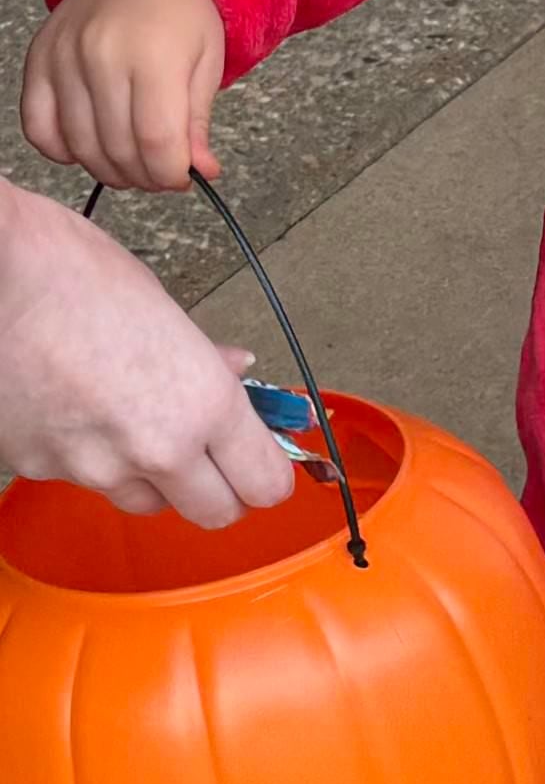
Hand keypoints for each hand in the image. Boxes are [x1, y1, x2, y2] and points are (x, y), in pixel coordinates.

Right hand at [0, 179, 294, 523]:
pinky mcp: (38, 468)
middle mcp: (155, 450)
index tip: (257, 457)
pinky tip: (69, 407)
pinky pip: (81, 480)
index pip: (266, 486)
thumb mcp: (161, 305)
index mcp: (203, 406)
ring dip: (149, 477)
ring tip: (124, 417)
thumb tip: (234, 369)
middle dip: (217, 487)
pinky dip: (84, 456)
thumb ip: (206, 358)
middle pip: (216, 513)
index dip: (265, 473)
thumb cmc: (69, 271)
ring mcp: (92, 467)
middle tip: (204, 451)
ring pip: (145, 501)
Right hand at [22, 0, 229, 193]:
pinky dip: (62, 149)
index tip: (181, 178)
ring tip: (132, 163)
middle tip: (160, 173)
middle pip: (117, 149)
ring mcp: (63, 58)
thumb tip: (200, 171)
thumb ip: (198, 123)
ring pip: (80, 145)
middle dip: (145, 177)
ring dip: (108, 169)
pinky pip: (37, 126)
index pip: (156, 142)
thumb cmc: (182, 14)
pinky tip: (89, 145)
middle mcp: (101, 56)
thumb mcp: (207, 65)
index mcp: (153, 57)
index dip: (170, 174)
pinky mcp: (38, 61)